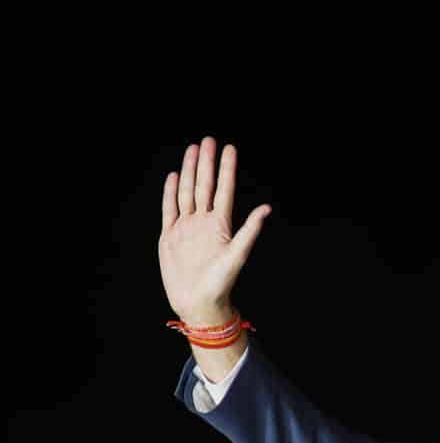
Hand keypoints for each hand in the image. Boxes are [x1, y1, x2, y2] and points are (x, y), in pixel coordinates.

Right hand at [158, 136, 270, 326]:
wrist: (198, 302)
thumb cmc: (220, 283)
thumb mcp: (237, 256)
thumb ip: (249, 231)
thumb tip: (266, 208)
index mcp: (221, 225)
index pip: (225, 190)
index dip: (227, 169)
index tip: (229, 148)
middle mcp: (204, 222)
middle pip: (205, 186)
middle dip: (207, 163)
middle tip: (208, 140)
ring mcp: (187, 227)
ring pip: (188, 192)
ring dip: (191, 172)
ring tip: (193, 150)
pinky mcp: (171, 235)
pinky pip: (170, 209)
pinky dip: (171, 192)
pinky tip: (175, 177)